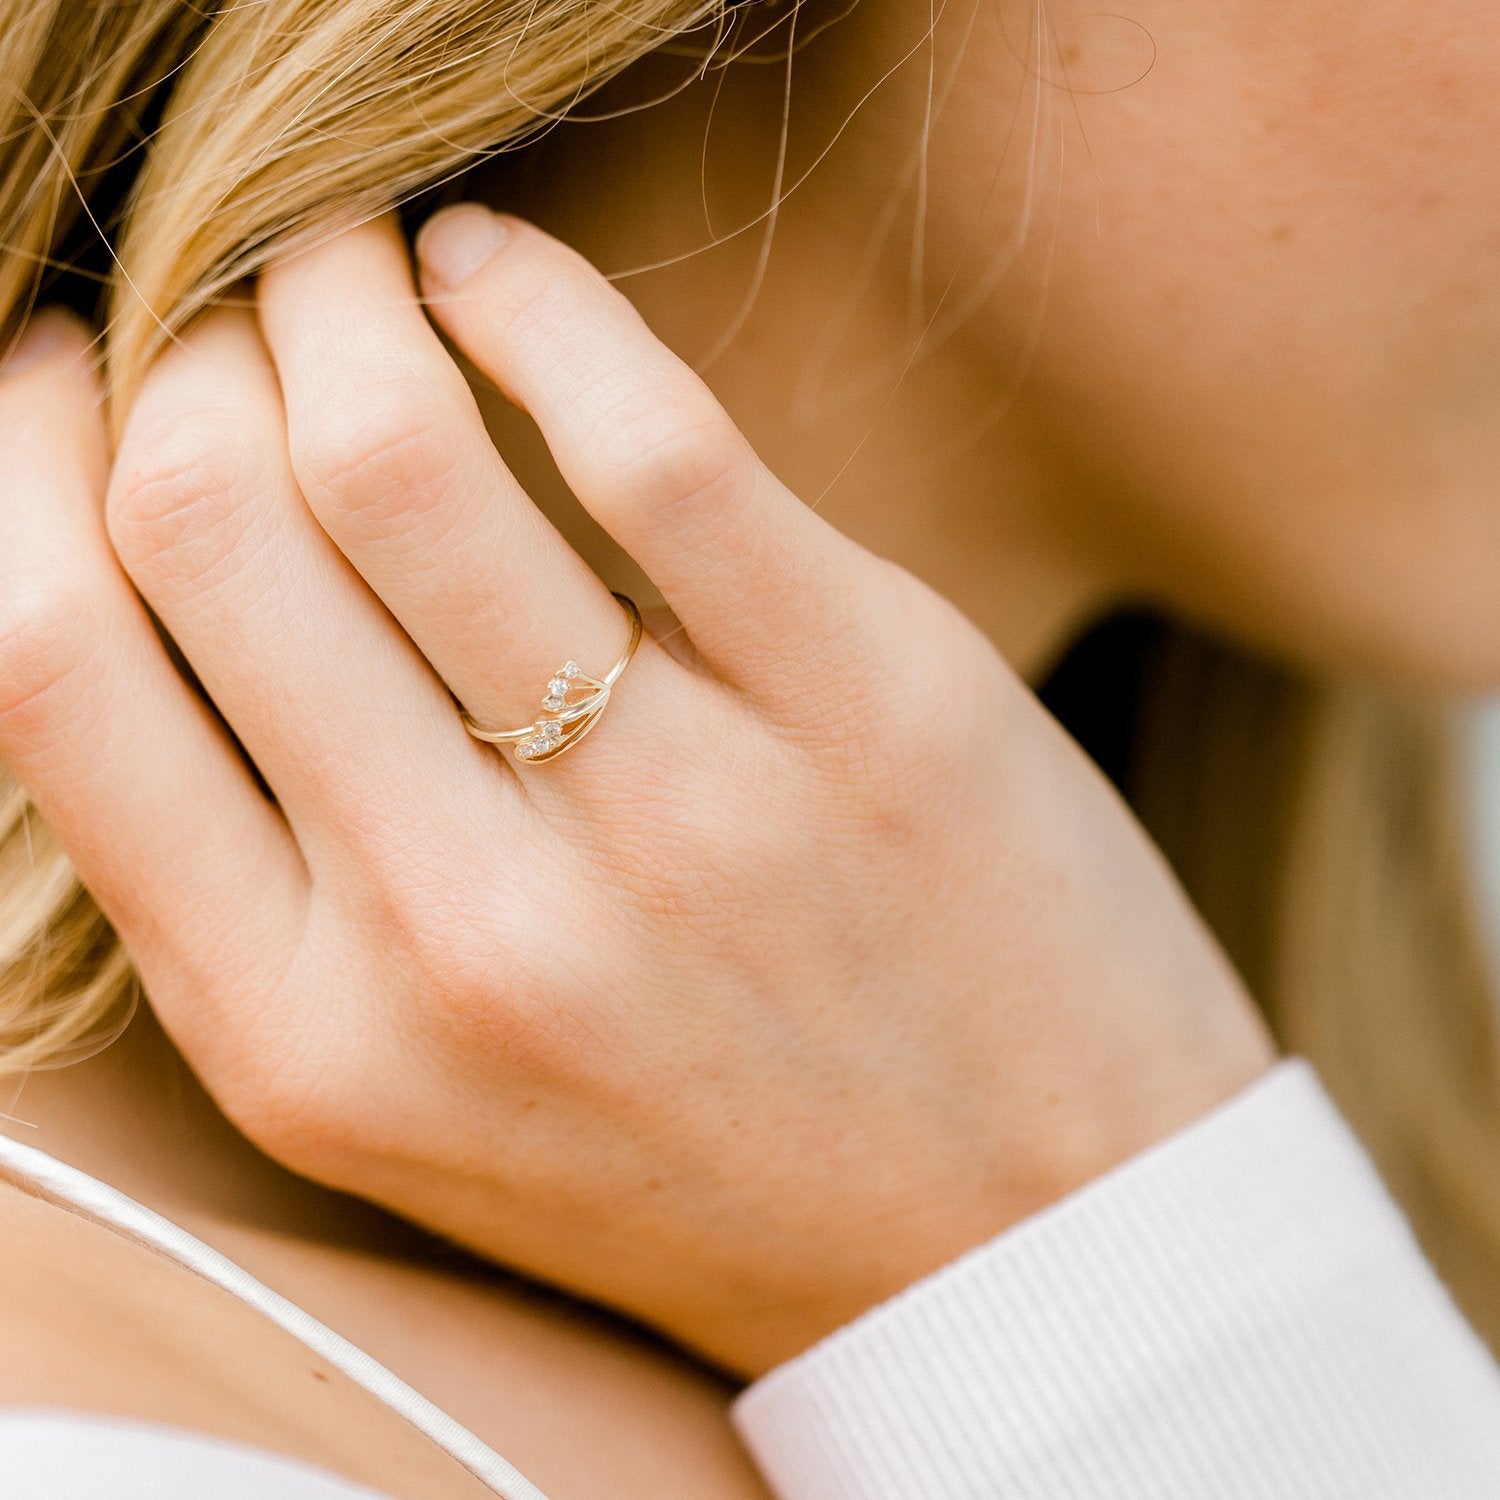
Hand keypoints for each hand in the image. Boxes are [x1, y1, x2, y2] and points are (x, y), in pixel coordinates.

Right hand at [0, 207, 1274, 1377]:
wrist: (1020, 1239)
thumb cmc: (712, 1161)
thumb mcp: (427, 1098)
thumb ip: (273, 885)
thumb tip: (150, 595)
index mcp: (309, 1041)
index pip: (50, 673)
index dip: (18, 464)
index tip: (58, 368)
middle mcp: (462, 938)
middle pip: (201, 521)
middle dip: (181, 350)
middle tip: (225, 296)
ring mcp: (672, 817)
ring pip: (393, 454)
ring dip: (330, 288)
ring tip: (348, 259)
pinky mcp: (866, 702)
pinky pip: (648, 435)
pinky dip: (535, 300)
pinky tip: (497, 275)